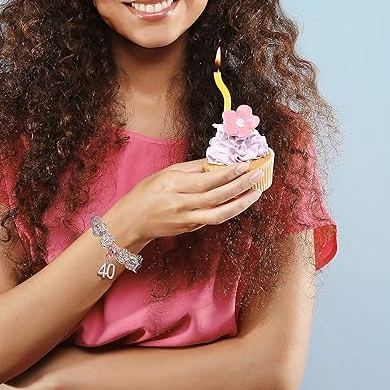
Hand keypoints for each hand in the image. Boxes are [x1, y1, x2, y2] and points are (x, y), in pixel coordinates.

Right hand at [112, 158, 261, 241]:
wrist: (131, 221)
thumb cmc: (145, 194)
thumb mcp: (165, 174)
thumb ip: (191, 168)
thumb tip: (216, 161)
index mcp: (172, 185)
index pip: (206, 180)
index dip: (227, 173)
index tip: (244, 165)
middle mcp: (180, 204)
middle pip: (216, 196)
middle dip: (240, 185)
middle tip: (257, 175)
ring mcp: (186, 219)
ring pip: (219, 213)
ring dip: (241, 203)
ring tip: (255, 192)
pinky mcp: (190, 228)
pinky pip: (213, 219)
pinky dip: (229, 210)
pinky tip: (240, 201)